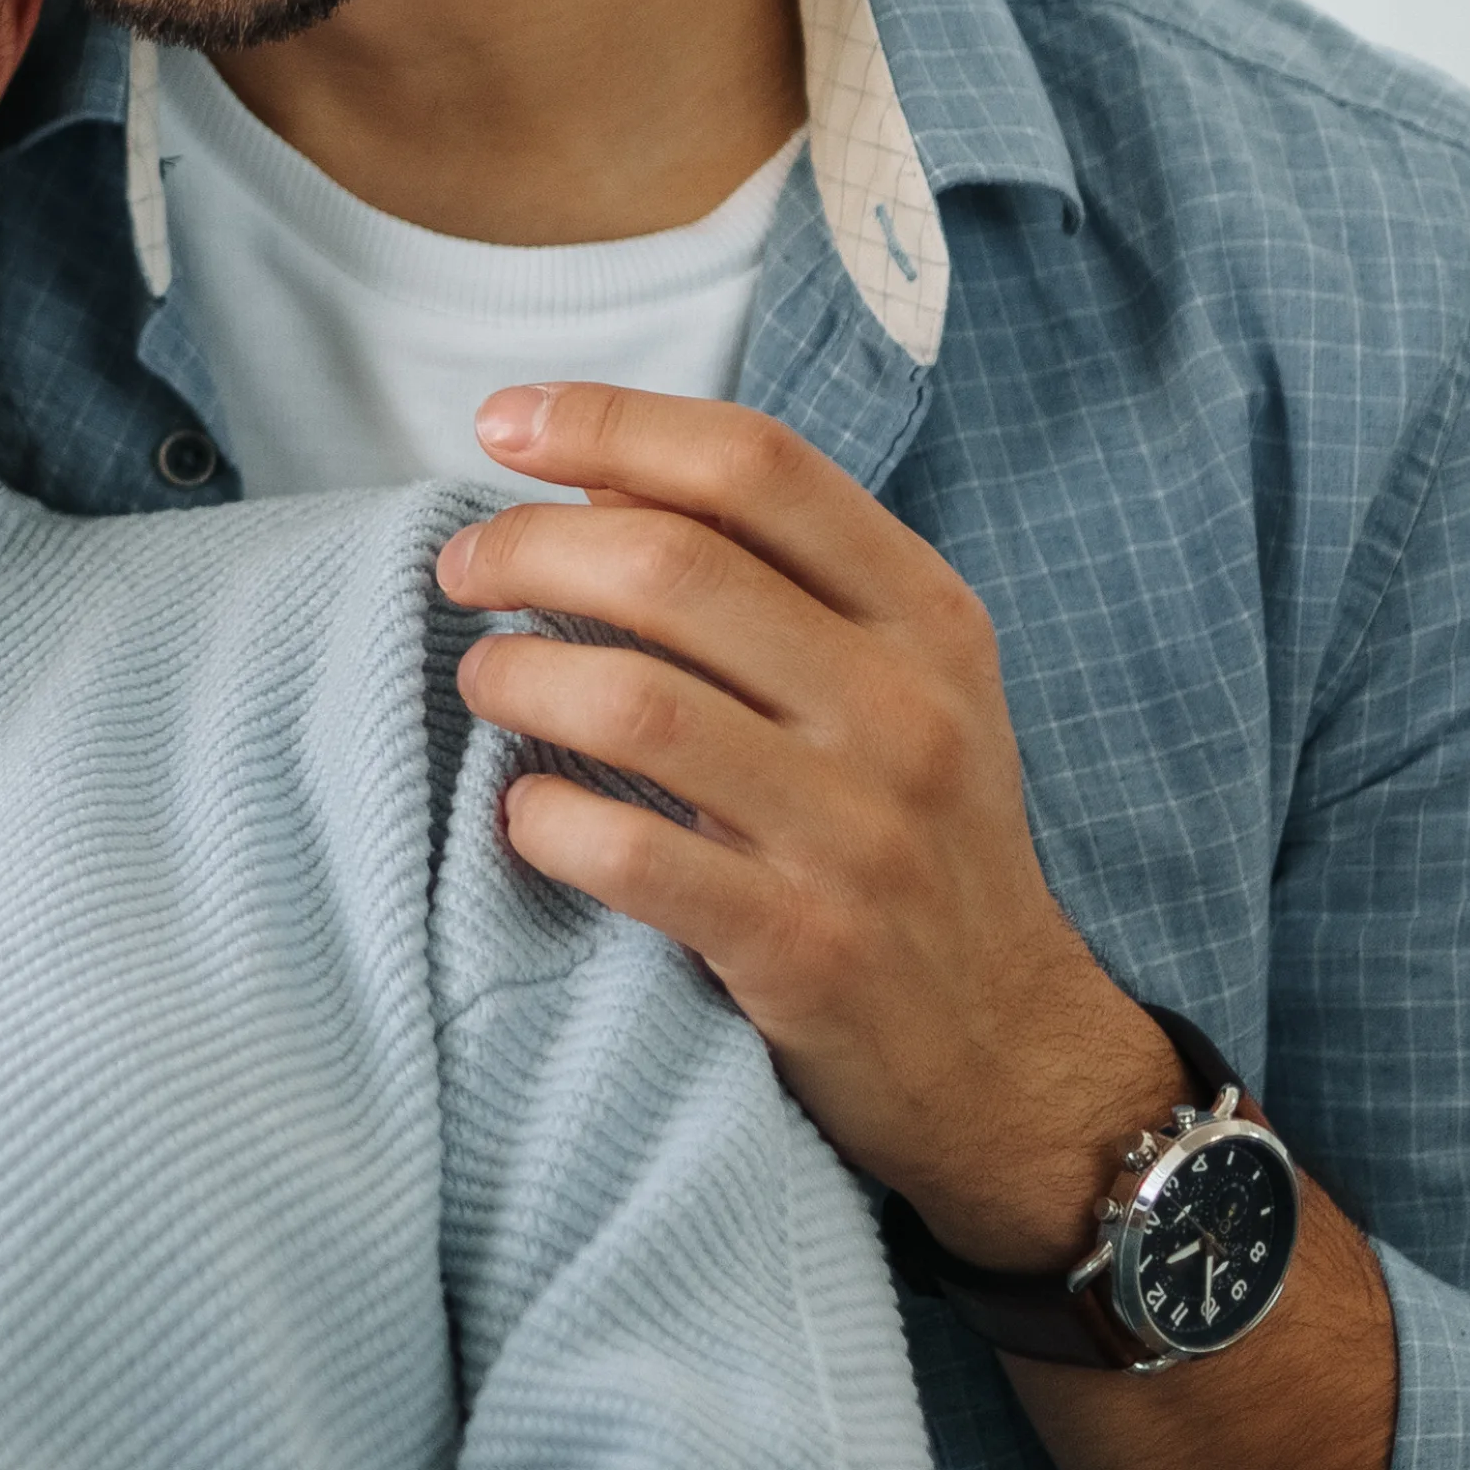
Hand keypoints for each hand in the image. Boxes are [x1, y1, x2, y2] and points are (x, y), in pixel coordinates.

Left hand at [441, 381, 1177, 1265]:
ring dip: (517, 678)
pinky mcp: (804, 948)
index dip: (611, 422)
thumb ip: (770, 575)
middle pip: (671, 567)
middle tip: (461, 569)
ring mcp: (857, 833)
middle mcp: (904, 710)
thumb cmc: (916, 839)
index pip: (757, 465)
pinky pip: (632, 857)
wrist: (1007, 1049)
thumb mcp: (894, 684)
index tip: (502, 421)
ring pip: (635, 703)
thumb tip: (593, 474)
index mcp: (927, 617)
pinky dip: (546, 822)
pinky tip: (526, 813)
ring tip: (483, 683)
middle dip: (525, 549)